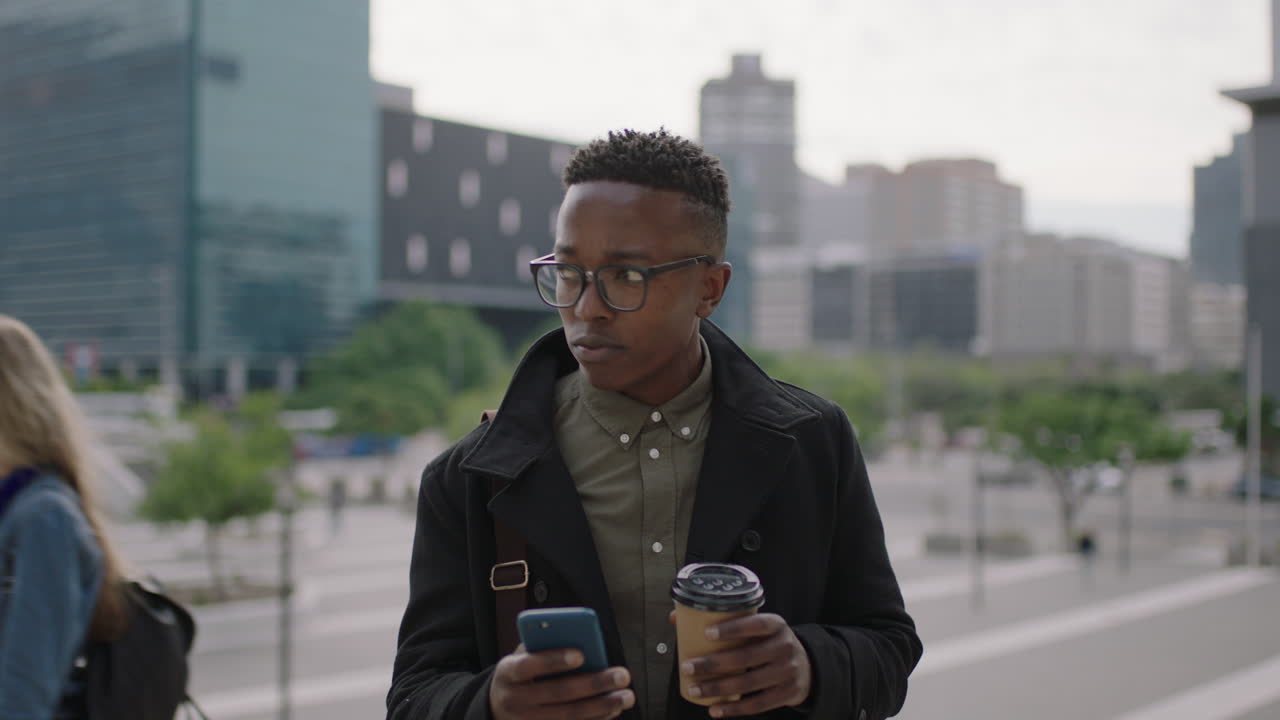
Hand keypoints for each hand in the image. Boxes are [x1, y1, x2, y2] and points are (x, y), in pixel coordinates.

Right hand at [490, 645, 635, 719]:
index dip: (554, 660)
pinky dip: (595, 719)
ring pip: (568, 716)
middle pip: (557, 693)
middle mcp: (515, 700)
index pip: (529, 665)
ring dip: (601, 706)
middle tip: (622, 675)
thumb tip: (578, 639)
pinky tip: (613, 709)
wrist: (496, 707)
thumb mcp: (522, 655)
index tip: (581, 654)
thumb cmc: (520, 673)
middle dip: (593, 684)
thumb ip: (543, 646)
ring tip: (626, 696)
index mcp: (508, 672)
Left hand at [676, 612, 811, 717]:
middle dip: (713, 664)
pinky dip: (734, 709)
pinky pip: (757, 704)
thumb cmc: (769, 642)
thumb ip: (724, 620)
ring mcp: (788, 671)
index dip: (733, 628)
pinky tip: (715, 710)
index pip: (756, 624)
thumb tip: (676, 617)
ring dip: (717, 688)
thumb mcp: (758, 627)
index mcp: (776, 625)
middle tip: (688, 667)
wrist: (806, 666)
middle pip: (746, 657)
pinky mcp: (787, 694)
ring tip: (694, 689)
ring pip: (748, 683)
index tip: (707, 633)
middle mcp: (785, 646)